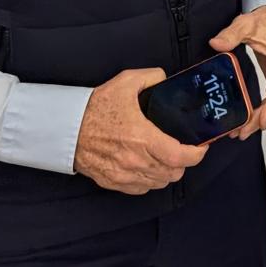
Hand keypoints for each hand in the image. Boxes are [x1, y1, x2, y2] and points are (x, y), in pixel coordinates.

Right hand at [73, 68, 206, 194]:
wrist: (65, 128)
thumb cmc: (94, 107)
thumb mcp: (125, 82)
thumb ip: (152, 77)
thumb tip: (166, 79)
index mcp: (142, 138)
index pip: (180, 156)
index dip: (196, 154)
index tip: (200, 147)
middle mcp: (135, 161)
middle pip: (173, 173)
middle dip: (183, 162)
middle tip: (182, 149)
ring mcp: (123, 174)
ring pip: (159, 183)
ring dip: (167, 172)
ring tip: (166, 158)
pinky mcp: (112, 182)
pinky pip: (141, 189)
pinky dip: (149, 181)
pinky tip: (148, 167)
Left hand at [209, 5, 265, 137]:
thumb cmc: (265, 21)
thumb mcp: (246, 23)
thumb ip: (231, 34)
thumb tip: (216, 44)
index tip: (261, 122)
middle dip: (261, 119)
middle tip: (241, 132)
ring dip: (262, 117)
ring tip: (242, 131)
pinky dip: (265, 110)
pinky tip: (251, 119)